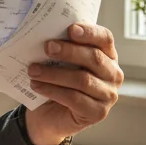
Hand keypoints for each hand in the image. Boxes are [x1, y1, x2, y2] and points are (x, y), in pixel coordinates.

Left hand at [24, 23, 123, 144]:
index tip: (70, 29)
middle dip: (69, 51)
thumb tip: (43, 31)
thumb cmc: (58, 82)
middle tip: (47, 47)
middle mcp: (113, 74)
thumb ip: (60, 48)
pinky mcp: (98, 113)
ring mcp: (108, 95)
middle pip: (94, 58)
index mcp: (107, 56)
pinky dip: (52, 91)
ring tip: (32, 70)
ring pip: (82, 79)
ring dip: (54, 74)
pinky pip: (74, 99)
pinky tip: (36, 85)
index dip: (89, 32)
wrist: (51, 114)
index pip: (105, 39)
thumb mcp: (60, 62)